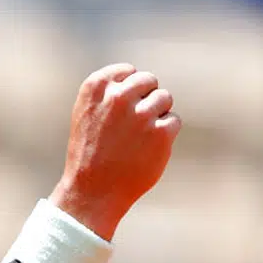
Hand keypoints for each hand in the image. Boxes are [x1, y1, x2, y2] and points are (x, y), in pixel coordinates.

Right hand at [52, 64, 180, 240]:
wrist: (93, 191)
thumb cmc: (90, 152)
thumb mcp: (87, 114)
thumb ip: (108, 92)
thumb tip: (137, 78)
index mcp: (97, 87)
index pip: (128, 71)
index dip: (130, 89)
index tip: (123, 108)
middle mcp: (119, 96)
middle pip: (149, 81)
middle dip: (146, 98)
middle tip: (135, 123)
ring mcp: (141, 114)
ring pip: (165, 98)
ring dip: (158, 115)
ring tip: (141, 137)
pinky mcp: (160, 133)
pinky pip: (174, 121)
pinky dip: (166, 134)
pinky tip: (149, 149)